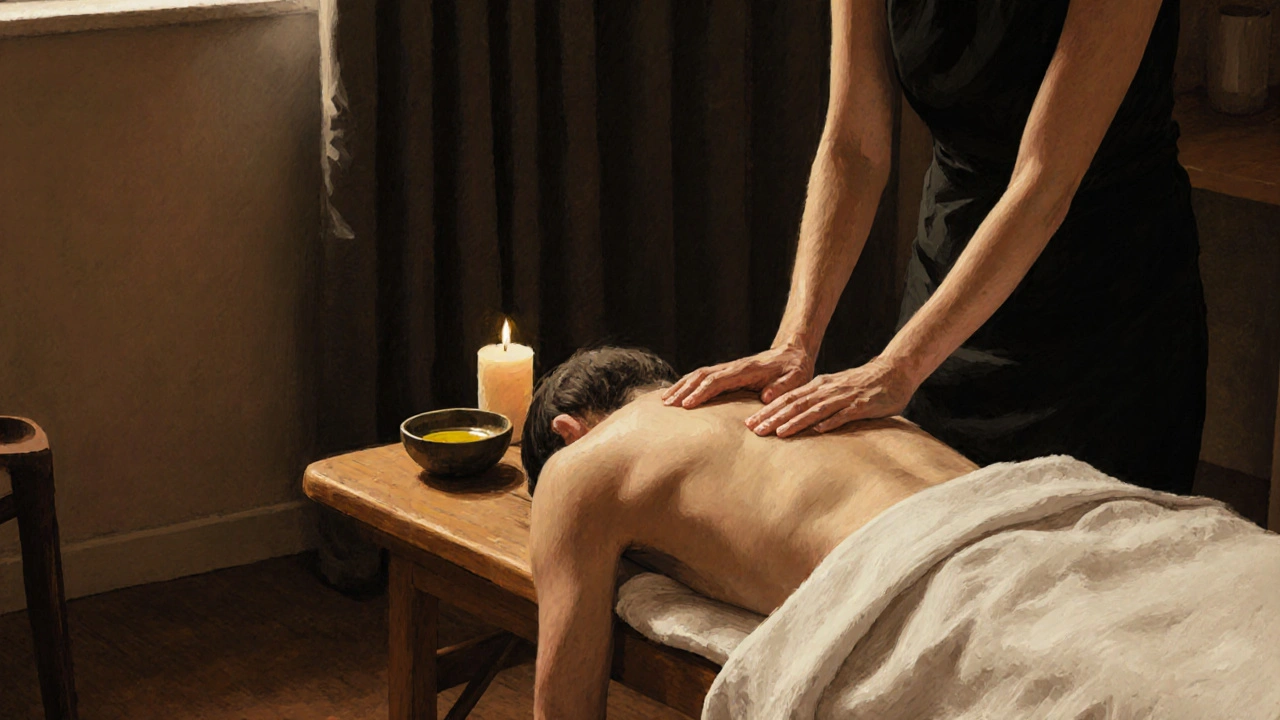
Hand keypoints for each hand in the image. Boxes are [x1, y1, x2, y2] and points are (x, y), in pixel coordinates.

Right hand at [662, 344, 815, 408]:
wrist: (793, 353)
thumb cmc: (795, 370)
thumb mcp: (795, 379)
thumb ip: (783, 388)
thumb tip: (766, 397)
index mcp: (746, 370)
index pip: (718, 381)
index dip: (701, 393)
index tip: (687, 405)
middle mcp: (733, 367)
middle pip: (701, 376)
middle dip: (683, 389)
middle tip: (666, 405)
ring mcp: (728, 369)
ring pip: (698, 374)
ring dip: (681, 386)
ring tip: (664, 401)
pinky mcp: (727, 373)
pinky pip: (702, 377)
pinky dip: (687, 384)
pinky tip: (677, 394)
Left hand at [745, 356, 916, 436]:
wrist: (893, 372)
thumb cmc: (861, 385)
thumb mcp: (834, 390)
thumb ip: (815, 402)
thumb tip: (792, 417)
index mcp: (819, 386)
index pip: (787, 399)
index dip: (767, 411)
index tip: (749, 424)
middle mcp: (827, 390)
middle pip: (795, 404)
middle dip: (774, 418)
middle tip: (754, 430)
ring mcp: (845, 397)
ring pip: (815, 409)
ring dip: (796, 422)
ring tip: (778, 433)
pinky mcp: (862, 405)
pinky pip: (844, 414)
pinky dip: (831, 422)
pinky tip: (818, 431)